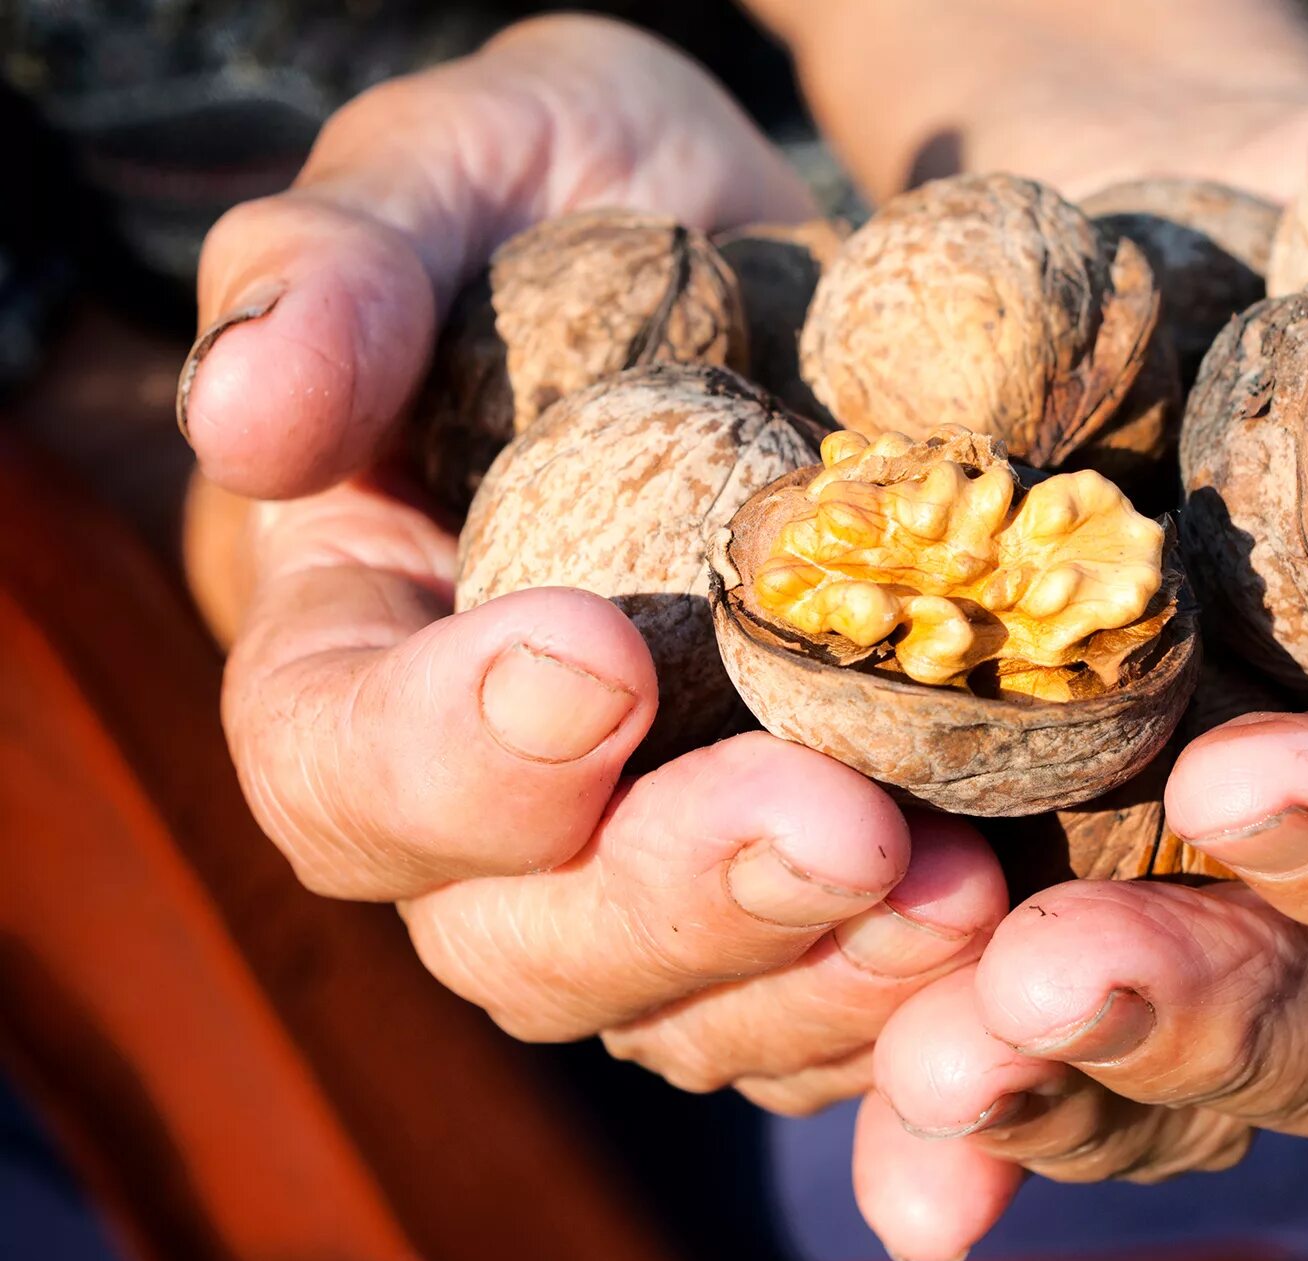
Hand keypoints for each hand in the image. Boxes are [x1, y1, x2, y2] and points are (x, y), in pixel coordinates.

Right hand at [192, 16, 1003, 1111]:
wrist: (785, 270)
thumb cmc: (581, 203)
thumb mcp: (460, 169)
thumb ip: (341, 268)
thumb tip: (245, 416)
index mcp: (363, 660)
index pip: (341, 765)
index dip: (449, 750)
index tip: (599, 656)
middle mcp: (502, 813)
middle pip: (528, 944)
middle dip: (680, 900)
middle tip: (840, 832)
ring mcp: (663, 867)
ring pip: (700, 1014)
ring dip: (830, 978)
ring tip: (965, 895)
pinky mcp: (819, 883)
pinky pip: (851, 998)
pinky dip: (936, 997)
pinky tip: (1032, 938)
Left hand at [855, 587, 1307, 1260]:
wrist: (1141, 229)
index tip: (1238, 787)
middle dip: (1214, 1005)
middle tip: (1053, 982)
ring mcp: (1211, 887)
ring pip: (1189, 1064)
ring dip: (1072, 1090)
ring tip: (943, 1072)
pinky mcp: (1048, 885)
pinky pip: (1034, 1046)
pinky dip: (979, 1124)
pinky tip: (906, 1181)